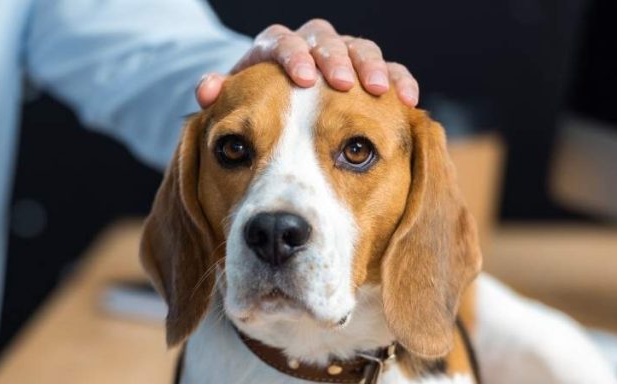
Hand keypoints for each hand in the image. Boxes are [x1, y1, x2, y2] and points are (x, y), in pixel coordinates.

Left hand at [196, 19, 418, 108]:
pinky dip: (398, 80)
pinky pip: (389, 70)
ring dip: (371, 67)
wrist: (278, 110)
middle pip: (324, 39)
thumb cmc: (255, 110)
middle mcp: (309, 46)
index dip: (293, 57)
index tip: (302, 79)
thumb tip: (207, 90)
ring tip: (379, 90)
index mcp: (274, 50)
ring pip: (359, 48)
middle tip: (342, 82)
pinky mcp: (366, 75)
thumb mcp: (235, 105)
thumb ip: (222, 97)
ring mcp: (341, 57)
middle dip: (335, 59)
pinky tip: (408, 100)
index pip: (282, 42)